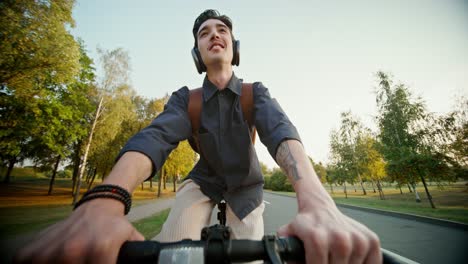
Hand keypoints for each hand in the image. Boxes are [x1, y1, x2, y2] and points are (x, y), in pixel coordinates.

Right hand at [14, 199, 143, 263]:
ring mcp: (50, 252)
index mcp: (101, 250)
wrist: (98, 205)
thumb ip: (140, 253)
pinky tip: (54, 259)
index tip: (102, 263)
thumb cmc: (115, 227)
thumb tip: (146, 260)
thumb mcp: (134, 240)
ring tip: (73, 259)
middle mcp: (73, 251)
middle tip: (87, 259)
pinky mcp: (31, 252)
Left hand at [277, 203, 381, 263]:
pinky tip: (350, 259)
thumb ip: (284, 249)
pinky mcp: (371, 239)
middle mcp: (340, 238)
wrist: (320, 206)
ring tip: (334, 259)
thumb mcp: (287, 234)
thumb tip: (282, 261)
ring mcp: (358, 239)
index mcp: (318, 238)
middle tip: (325, 260)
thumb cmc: (305, 224)